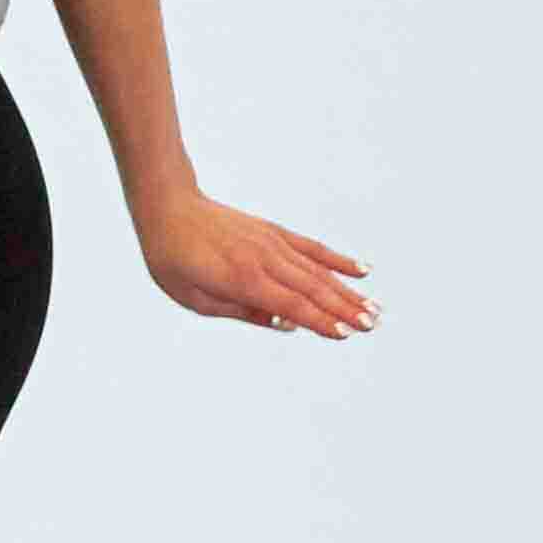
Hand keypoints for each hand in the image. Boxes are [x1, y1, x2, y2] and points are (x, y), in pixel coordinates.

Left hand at [134, 177, 375, 335]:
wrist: (168, 208)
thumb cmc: (174, 259)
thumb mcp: (197, 298)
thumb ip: (244, 313)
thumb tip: (287, 324)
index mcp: (242, 279)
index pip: (291, 304)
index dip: (320, 321)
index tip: (346, 334)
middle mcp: (264, 259)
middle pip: (312, 288)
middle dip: (345, 309)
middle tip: (372, 325)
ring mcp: (272, 243)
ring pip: (319, 271)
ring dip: (349, 291)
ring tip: (374, 308)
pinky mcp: (275, 232)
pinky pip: (312, 248)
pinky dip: (338, 259)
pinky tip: (361, 270)